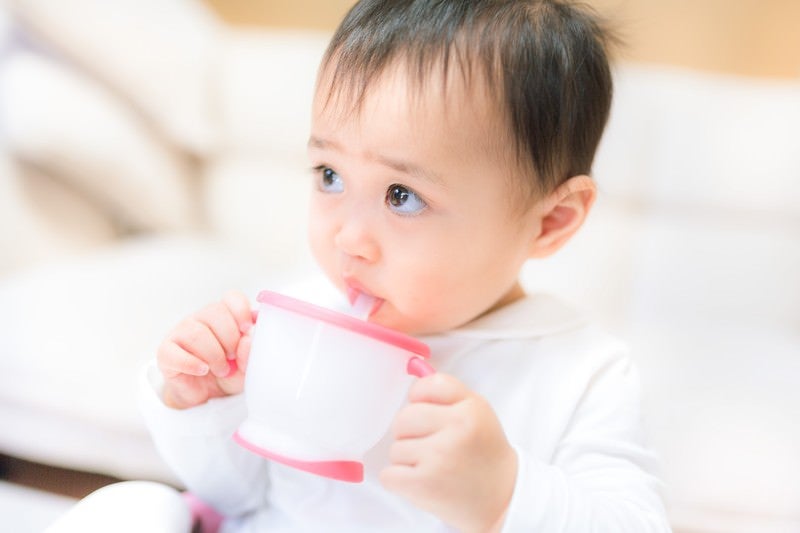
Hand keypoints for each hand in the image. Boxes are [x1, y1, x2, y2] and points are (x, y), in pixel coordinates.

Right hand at [157, 291, 254, 408]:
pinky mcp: (166, 352)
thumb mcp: (248, 365)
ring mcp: (181, 333)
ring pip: (196, 333)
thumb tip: (249, 337)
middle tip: (233, 358)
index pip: (232, 298)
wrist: (207, 396)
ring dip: (213, 355)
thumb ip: (251, 351)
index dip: (241, 310)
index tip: (246, 329)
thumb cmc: (229, 373)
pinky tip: (202, 370)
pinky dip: (192, 363)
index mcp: (224, 315)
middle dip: (229, 338)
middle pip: (215, 312)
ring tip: (221, 369)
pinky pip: (174, 352)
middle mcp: (201, 319)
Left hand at [380, 374, 517, 532]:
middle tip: (432, 445)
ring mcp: (438, 458)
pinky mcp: (423, 485)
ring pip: (395, 448)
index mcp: (470, 409)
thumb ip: (448, 391)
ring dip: (408, 460)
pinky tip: (424, 482)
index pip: (425, 386)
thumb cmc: (482, 451)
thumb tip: (412, 368)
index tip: (429, 413)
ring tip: (434, 467)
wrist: (502, 498)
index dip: (420, 399)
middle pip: (403, 418)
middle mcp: (456, 430)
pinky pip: (388, 475)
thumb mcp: (478, 411)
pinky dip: (400, 481)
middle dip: (410, 433)